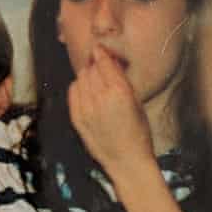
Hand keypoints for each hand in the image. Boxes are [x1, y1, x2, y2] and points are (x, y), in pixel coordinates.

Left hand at [67, 44, 153, 175]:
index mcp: (120, 92)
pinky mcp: (76, 118)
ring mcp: (86, 109)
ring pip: (80, 79)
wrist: (127, 161)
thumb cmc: (138, 133)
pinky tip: (88, 93)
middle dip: (95, 65)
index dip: (102, 53)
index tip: (100, 50)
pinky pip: (73, 92)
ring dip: (87, 76)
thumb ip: (122, 80)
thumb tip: (110, 62)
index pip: (104, 62)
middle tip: (101, 67)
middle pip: (91, 69)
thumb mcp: (136, 102)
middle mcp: (101, 99)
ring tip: (96, 82)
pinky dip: (79, 88)